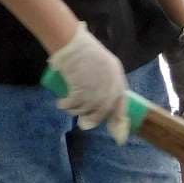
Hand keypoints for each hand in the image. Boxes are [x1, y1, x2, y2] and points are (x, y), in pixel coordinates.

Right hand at [47, 23, 129, 143]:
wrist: (74, 45)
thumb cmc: (87, 52)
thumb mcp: (105, 66)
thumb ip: (107, 81)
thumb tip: (103, 102)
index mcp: (118, 81)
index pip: (122, 107)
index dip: (119, 123)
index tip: (118, 137)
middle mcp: (110, 88)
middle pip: (102, 113)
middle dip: (91, 121)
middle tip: (83, 123)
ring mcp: (95, 91)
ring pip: (85, 110)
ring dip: (75, 111)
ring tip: (68, 104)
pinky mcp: (81, 91)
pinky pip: (72, 105)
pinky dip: (65, 106)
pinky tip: (61, 103)